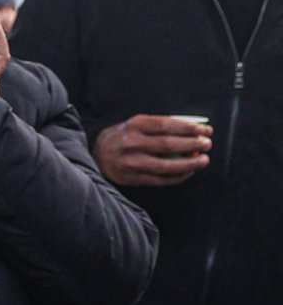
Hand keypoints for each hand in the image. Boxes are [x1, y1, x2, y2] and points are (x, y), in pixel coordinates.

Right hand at [92, 114, 211, 186]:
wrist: (97, 155)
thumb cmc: (124, 136)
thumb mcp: (137, 124)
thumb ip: (161, 124)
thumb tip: (194, 127)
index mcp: (135, 126)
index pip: (168, 125)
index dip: (190, 128)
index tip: (206, 130)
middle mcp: (132, 144)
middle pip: (169, 145)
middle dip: (193, 144)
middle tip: (207, 144)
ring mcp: (131, 163)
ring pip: (166, 166)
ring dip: (189, 164)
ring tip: (203, 160)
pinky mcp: (132, 178)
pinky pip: (160, 180)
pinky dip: (178, 176)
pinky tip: (189, 172)